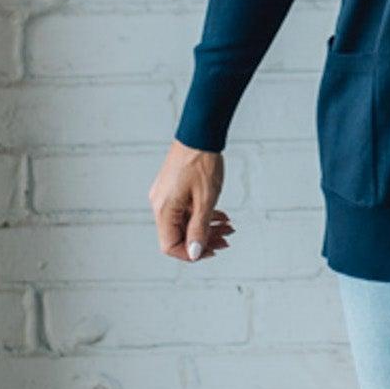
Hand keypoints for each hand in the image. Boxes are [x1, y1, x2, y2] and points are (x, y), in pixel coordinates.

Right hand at [148, 140, 233, 263]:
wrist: (199, 134)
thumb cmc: (202, 163)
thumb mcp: (206, 200)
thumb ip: (199, 229)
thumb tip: (195, 253)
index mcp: (164, 210)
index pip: (170, 246)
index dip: (191, 254)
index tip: (212, 251)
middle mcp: (160, 205)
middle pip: (178, 235)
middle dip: (204, 240)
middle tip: (226, 240)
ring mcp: (165, 196)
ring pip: (185, 222)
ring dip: (207, 228)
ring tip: (229, 227)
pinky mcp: (173, 189)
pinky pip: (186, 210)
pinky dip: (203, 215)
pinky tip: (221, 216)